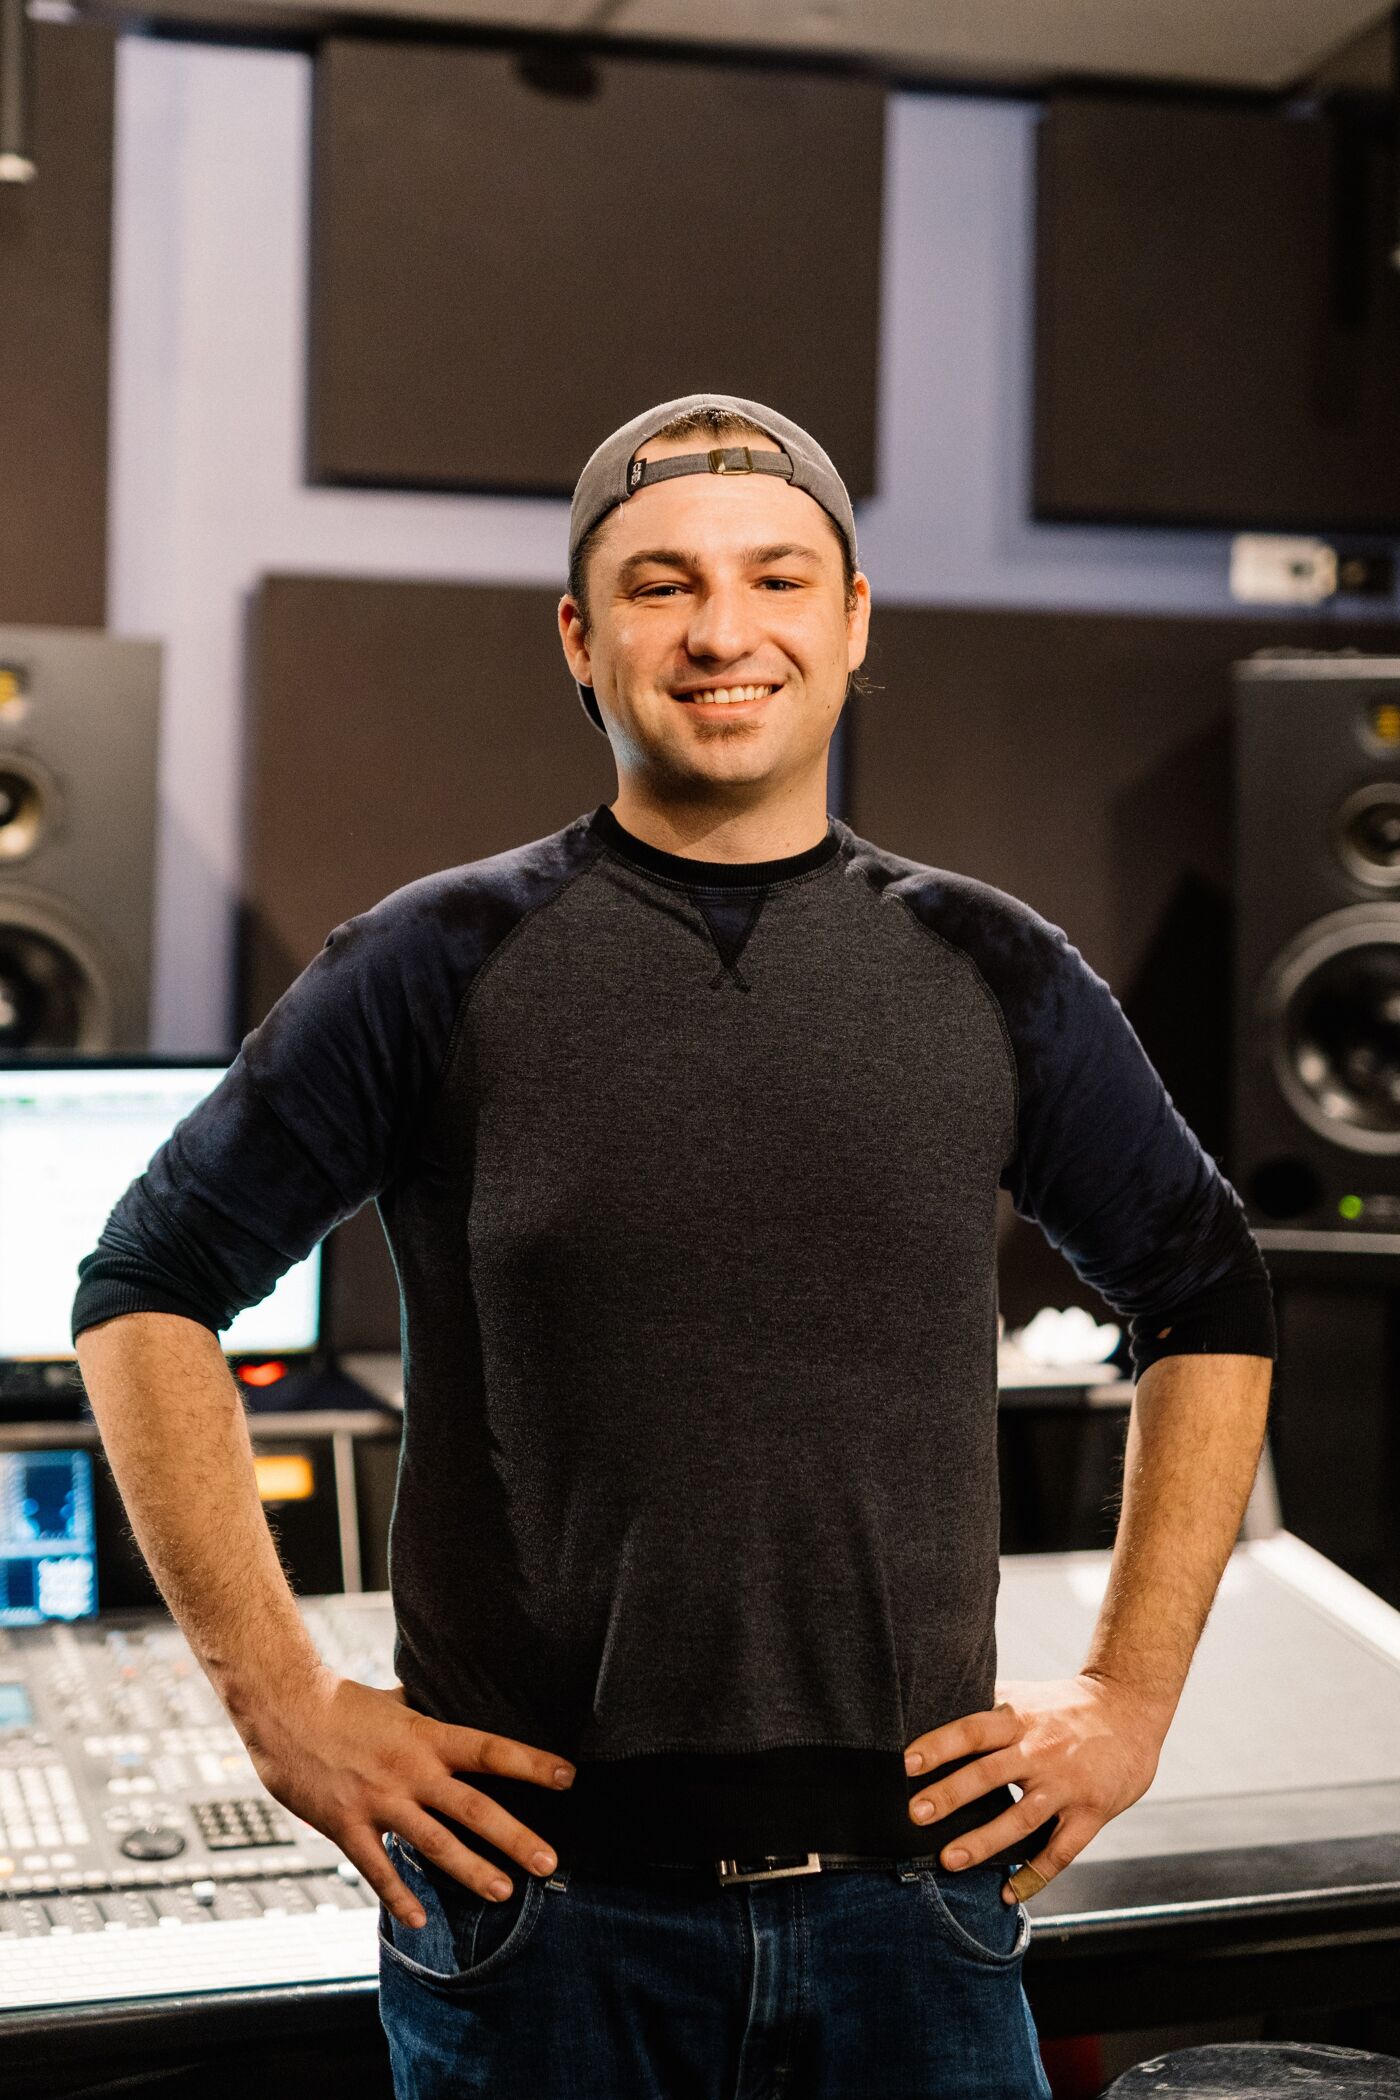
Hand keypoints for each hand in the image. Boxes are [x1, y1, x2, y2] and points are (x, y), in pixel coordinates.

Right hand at [239, 1666, 575, 1926]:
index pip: (490, 1751)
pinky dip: (398, 1897)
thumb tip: (440, 1696)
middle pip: (474, 1808)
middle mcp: (411, 1771)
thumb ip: (420, 1710)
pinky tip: (418, 1921)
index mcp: (426, 1737)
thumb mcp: (392, 1700)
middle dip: (515, 1837)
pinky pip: (378, 1869)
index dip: (531, 1765)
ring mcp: (379, 1802)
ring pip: (435, 1844)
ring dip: (472, 1870)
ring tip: (504, 1892)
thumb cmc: (339, 1701)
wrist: (283, 1708)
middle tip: (550, 1863)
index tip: (568, 1778)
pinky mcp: (346, 1825)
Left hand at [902, 1672, 1169, 1900]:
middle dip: (950, 1795)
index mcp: (1019, 1718)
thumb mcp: (1025, 1696)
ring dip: (983, 1842)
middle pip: (989, 1774)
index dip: (940, 1745)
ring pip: (1021, 1819)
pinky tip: (1007, 1893)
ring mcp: (1066, 1785)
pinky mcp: (1091, 1813)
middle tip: (914, 1815)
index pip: (973, 1730)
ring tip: (948, 1861)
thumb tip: (931, 1709)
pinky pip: (1060, 1852)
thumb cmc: (1064, 1705)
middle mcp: (1040, 1751)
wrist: (1130, 1708)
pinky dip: (1033, 1876)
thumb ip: (985, 1707)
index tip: (907, 1762)